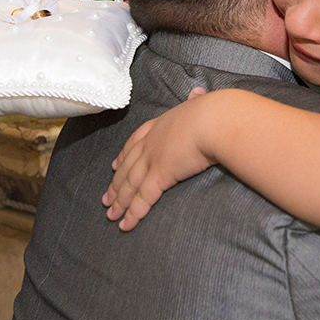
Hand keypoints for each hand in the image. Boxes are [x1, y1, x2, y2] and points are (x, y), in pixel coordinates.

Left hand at [103, 87, 214, 230]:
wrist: (214, 120)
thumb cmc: (213, 112)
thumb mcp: (202, 104)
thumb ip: (198, 101)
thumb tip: (199, 94)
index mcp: (161, 125)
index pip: (135, 142)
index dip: (123, 155)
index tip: (114, 165)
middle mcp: (151, 142)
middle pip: (127, 166)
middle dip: (115, 184)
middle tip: (106, 198)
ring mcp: (153, 159)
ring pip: (130, 184)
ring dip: (119, 202)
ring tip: (111, 215)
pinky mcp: (160, 175)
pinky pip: (143, 198)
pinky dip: (133, 213)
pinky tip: (125, 224)